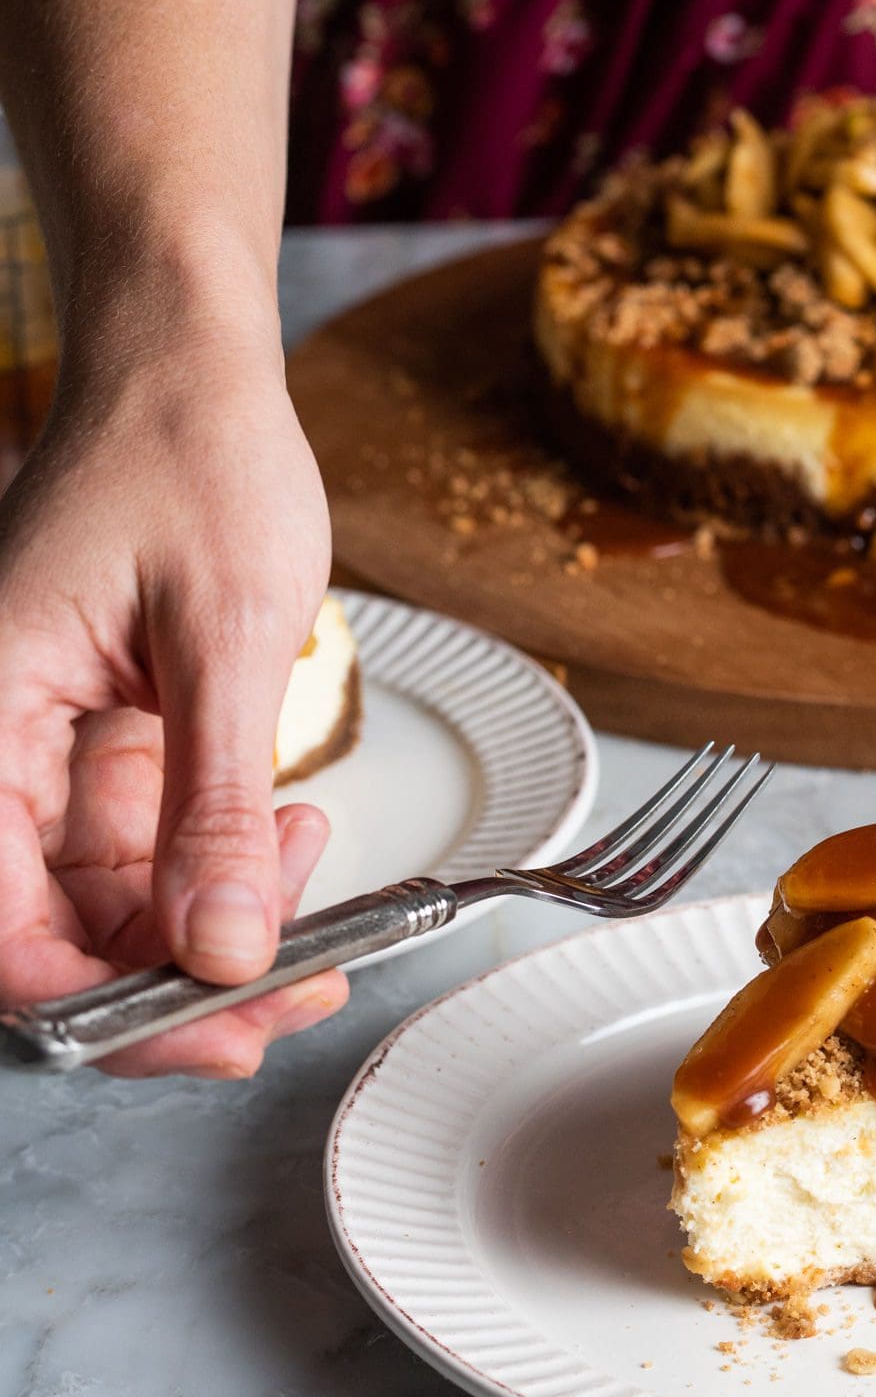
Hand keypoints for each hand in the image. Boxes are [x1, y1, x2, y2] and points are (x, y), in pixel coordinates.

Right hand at [0, 340, 348, 1075]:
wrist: (194, 371)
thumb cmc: (192, 455)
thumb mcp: (224, 632)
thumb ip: (215, 805)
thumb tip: (225, 951)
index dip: (91, 999)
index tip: (210, 1025)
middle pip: (46, 929)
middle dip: (174, 978)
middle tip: (294, 993)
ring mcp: (37, 752)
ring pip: (98, 903)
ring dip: (209, 925)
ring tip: (317, 888)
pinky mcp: (91, 746)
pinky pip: (134, 850)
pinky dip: (216, 865)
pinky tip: (293, 837)